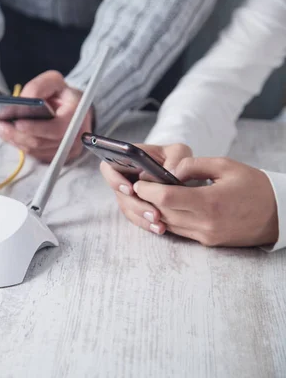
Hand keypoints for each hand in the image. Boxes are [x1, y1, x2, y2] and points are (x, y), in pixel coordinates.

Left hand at [0, 71, 87, 162]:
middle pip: (41, 142)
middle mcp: (75, 137)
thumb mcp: (53, 82)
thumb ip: (39, 87)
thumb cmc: (61, 94)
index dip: (35, 128)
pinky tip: (11, 136)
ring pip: (36, 151)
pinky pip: (36, 155)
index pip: (56, 129)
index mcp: (77, 116)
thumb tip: (24, 101)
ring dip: (16, 140)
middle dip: (17, 135)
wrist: (73, 109)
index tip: (16, 122)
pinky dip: (21, 145)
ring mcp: (67, 150)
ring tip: (0, 129)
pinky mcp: (57, 157)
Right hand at [100, 143, 191, 233]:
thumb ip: (177, 157)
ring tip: (158, 223)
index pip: (109, 167)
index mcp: (127, 159)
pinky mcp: (136, 208)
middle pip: (119, 193)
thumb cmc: (176, 159)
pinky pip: (136, 218)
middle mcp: (123, 177)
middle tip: (152, 212)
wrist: (182, 176)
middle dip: (135, 204)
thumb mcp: (179, 152)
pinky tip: (159, 228)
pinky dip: (146, 224)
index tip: (130, 190)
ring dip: (141, 217)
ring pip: (127, 208)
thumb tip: (171, 172)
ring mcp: (128, 194)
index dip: (114, 179)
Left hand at [133, 157, 278, 246]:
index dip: (147, 189)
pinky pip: (180, 231)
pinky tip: (167, 206)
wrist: (280, 214)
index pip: (165, 198)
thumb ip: (194, 166)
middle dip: (146, 200)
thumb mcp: (226, 166)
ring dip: (155, 211)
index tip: (139, 181)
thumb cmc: (254, 186)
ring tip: (149, 195)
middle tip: (138, 186)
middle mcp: (205, 223)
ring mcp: (206, 236)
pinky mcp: (208, 242)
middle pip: (162, 212)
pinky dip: (169, 218)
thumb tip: (169, 171)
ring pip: (168, 224)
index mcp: (209, 202)